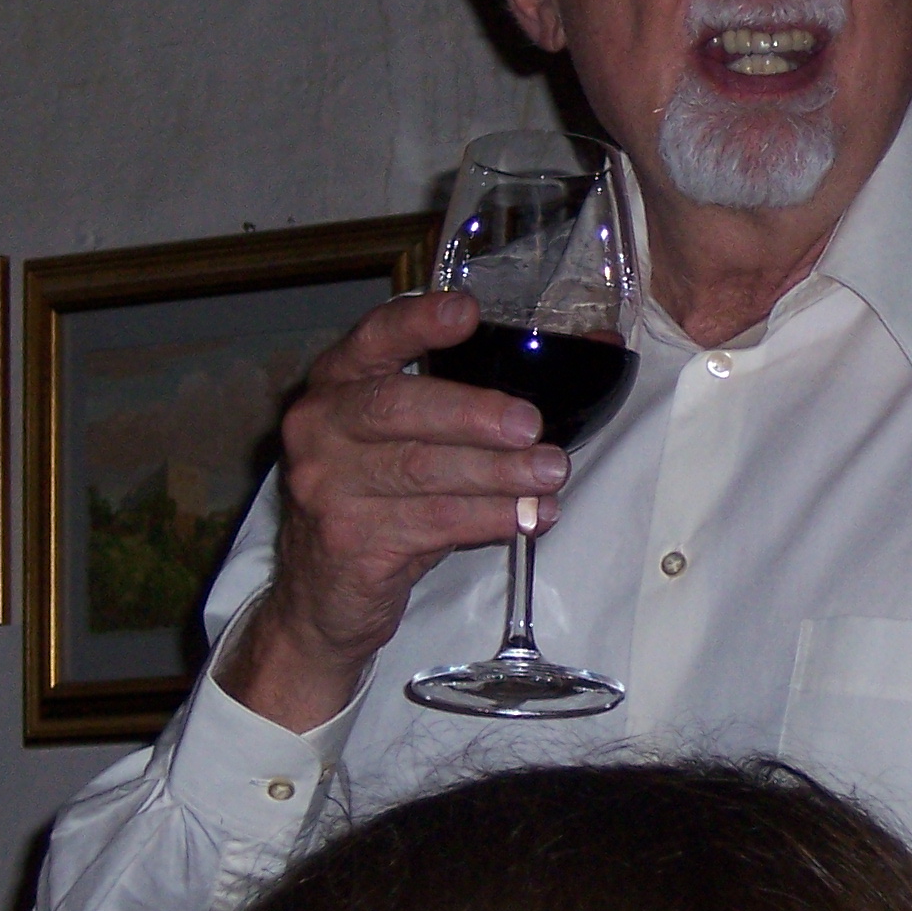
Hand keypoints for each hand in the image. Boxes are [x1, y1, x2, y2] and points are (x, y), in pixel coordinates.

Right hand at [219, 291, 568, 731]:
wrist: (323, 597)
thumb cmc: (382, 503)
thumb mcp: (405, 443)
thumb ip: (468, 403)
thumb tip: (592, 349)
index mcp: (336, 385)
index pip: (373, 338)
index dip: (418, 323)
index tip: (468, 312)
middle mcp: (319, 428)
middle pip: (398, 407)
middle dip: (472, 413)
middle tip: (531, 424)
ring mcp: (327, 488)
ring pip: (422, 470)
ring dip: (497, 473)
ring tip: (549, 473)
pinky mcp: (350, 543)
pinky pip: (432, 524)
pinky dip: (490, 518)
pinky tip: (529, 516)